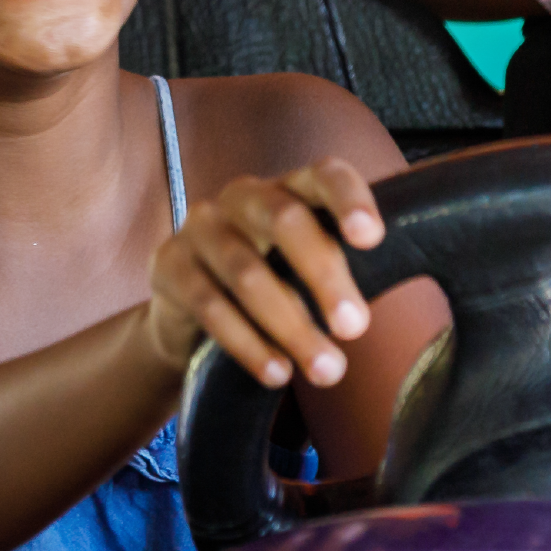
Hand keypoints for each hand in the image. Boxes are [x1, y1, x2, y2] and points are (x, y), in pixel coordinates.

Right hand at [147, 159, 382, 387]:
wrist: (188, 313)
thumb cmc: (270, 284)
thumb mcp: (305, 268)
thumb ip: (341, 268)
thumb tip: (382, 308)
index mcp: (290, 188)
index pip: (324, 176)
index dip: (349, 200)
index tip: (373, 237)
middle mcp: (243, 197)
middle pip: (286, 222)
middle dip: (325, 276)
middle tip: (356, 329)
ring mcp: (200, 227)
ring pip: (249, 274)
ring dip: (292, 327)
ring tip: (327, 372)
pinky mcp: (168, 265)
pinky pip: (211, 306)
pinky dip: (249, 345)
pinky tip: (277, 374)